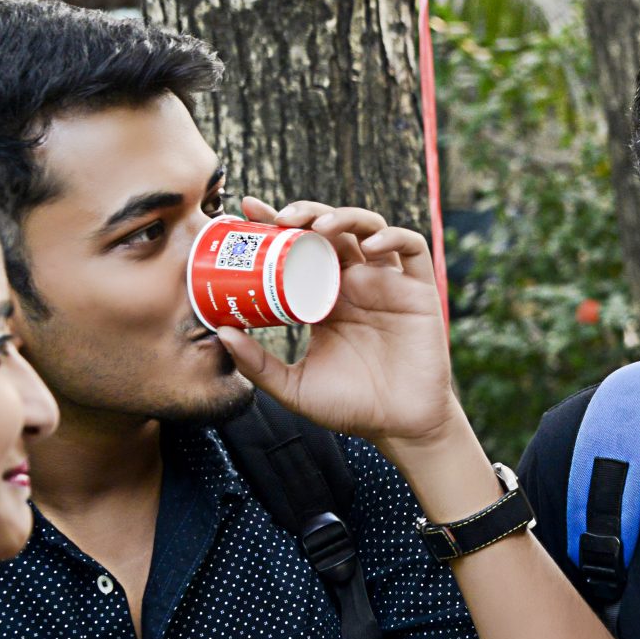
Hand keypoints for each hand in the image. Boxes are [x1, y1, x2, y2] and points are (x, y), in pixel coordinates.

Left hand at [215, 197, 462, 445]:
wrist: (400, 428)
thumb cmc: (351, 407)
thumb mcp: (294, 387)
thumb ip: (258, 365)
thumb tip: (220, 333)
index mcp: (324, 299)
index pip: (298, 250)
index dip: (276, 224)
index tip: (248, 210)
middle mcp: (354, 284)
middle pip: (331, 230)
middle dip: (306, 213)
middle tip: (282, 218)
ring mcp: (387, 284)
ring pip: (368, 229)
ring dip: (344, 217)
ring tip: (320, 228)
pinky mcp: (419, 291)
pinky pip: (412, 249)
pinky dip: (394, 236)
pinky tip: (372, 246)